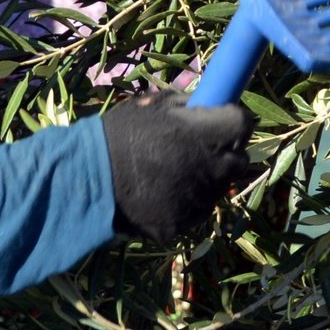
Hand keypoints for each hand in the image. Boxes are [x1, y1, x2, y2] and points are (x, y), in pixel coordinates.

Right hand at [101, 93, 253, 243]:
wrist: (86, 180)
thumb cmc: (117, 135)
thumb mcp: (150, 106)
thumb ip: (185, 105)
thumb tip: (206, 105)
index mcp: (205, 135)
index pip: (242, 124)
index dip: (232, 121)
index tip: (219, 120)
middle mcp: (211, 169)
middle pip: (239, 160)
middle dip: (225, 152)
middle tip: (199, 148)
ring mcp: (200, 201)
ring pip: (218, 188)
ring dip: (206, 178)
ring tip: (172, 173)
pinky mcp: (185, 224)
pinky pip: (196, 209)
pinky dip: (186, 201)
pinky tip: (160, 194)